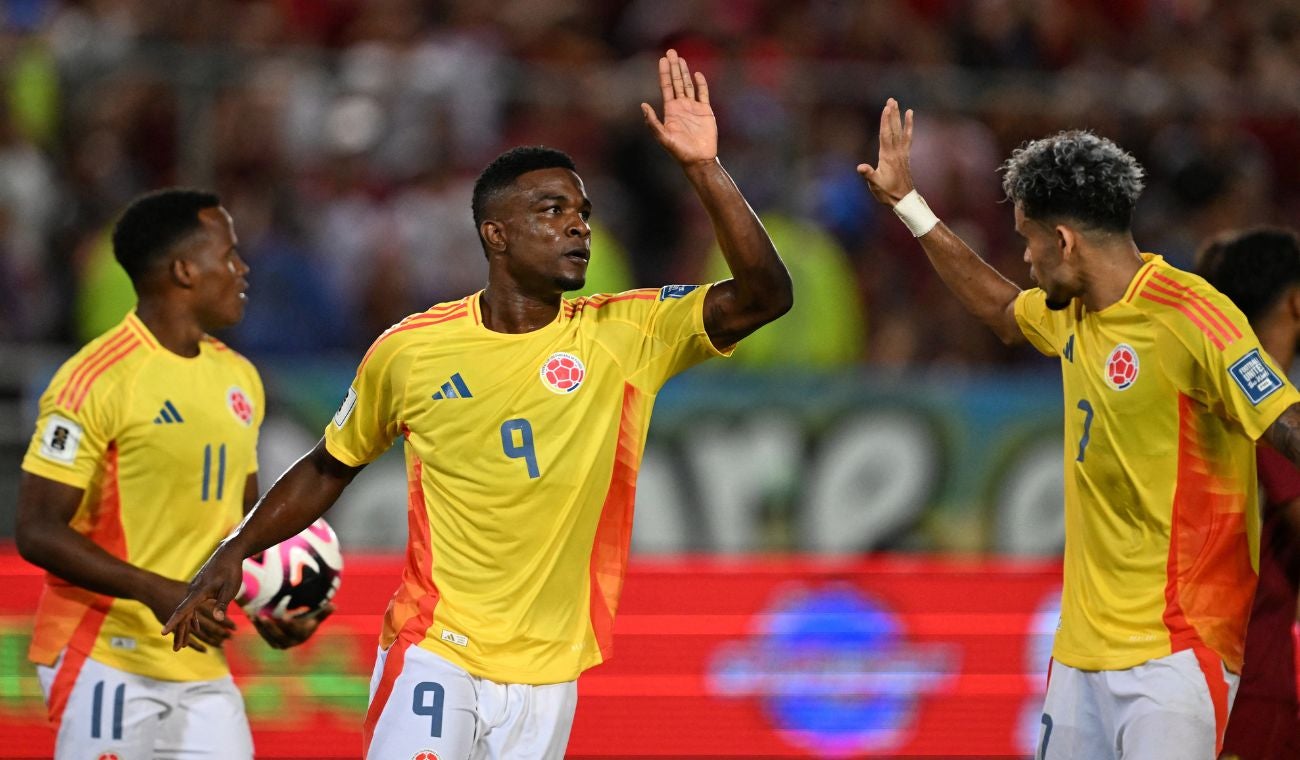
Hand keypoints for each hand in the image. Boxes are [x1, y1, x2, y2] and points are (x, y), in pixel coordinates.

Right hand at [140, 577, 234, 652]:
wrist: (228, 553)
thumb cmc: (230, 571)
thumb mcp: (230, 588)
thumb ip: (222, 604)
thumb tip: (218, 619)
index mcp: (199, 592)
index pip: (184, 610)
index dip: (174, 622)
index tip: (163, 632)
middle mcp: (193, 591)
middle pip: (183, 615)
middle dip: (179, 632)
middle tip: (176, 650)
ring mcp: (194, 590)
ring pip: (186, 612)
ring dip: (185, 628)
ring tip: (182, 644)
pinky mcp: (198, 589)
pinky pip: (192, 607)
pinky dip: (191, 618)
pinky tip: (194, 628)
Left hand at [252, 603, 333, 649]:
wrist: (298, 633)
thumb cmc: (307, 622)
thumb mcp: (314, 618)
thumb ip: (323, 613)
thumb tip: (334, 605)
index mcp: (301, 636)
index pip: (294, 631)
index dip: (289, 625)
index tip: (284, 617)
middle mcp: (289, 643)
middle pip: (279, 636)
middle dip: (271, 627)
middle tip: (264, 616)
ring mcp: (279, 643)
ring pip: (269, 636)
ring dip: (261, 627)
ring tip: (256, 616)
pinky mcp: (271, 641)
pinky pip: (263, 634)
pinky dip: (258, 626)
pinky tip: (252, 616)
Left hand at [641, 49, 716, 164]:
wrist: (698, 159)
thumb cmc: (679, 151)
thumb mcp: (663, 137)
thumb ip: (653, 122)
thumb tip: (643, 105)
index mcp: (670, 110)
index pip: (667, 86)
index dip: (664, 73)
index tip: (662, 59)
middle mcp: (681, 106)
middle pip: (677, 82)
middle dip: (674, 67)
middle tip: (671, 51)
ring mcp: (693, 108)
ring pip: (688, 85)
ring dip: (685, 72)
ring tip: (681, 59)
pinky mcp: (706, 111)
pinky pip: (703, 94)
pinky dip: (701, 84)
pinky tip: (697, 74)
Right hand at [857, 98, 916, 205]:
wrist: (903, 199)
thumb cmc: (887, 192)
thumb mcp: (875, 185)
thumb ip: (868, 174)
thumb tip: (860, 167)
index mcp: (887, 157)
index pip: (885, 135)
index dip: (885, 121)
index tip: (886, 108)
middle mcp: (896, 152)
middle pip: (893, 129)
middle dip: (892, 115)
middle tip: (891, 100)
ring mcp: (902, 153)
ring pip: (900, 131)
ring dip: (898, 118)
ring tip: (898, 105)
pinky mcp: (905, 155)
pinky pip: (907, 138)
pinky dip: (909, 127)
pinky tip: (909, 118)